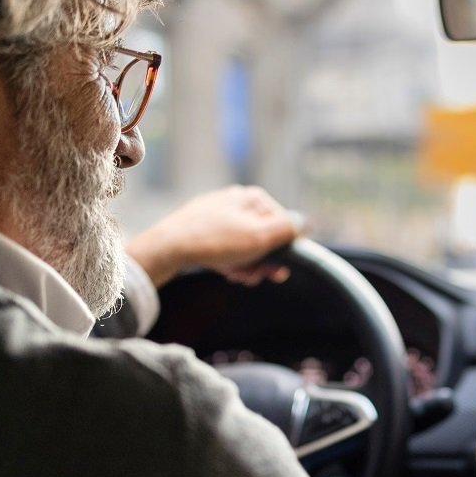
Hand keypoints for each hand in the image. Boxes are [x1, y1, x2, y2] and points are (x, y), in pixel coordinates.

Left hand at [125, 186, 300, 286]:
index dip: (282, 251)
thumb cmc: (217, 242)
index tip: (275, 271)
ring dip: (245, 264)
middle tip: (252, 277)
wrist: (169, 248)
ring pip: (245, 244)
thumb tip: (306, 222)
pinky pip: (226, 246)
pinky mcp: (202, 227)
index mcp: (254, 198)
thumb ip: (288, 229)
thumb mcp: (260, 237)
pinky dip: (228, 261)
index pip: (284, 226)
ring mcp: (218, 213)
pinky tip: (222, 270)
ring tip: (234, 275)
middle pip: (264, 236)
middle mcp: (237, 201)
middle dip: (262, 261)